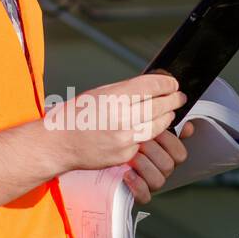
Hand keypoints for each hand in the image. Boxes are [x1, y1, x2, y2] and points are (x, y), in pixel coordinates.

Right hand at [45, 73, 187, 171]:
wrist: (60, 143)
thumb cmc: (75, 116)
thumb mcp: (99, 93)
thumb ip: (126, 90)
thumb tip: (150, 86)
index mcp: (115, 98)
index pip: (151, 87)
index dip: (166, 84)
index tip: (172, 83)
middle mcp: (122, 119)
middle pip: (160, 107)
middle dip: (173, 100)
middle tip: (179, 97)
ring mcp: (125, 139)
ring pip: (158, 126)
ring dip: (166, 117)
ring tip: (169, 111)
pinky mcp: (125, 154)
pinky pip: (144, 141)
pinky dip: (147, 134)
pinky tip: (147, 127)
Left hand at [122, 120, 195, 203]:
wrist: (103, 153)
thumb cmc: (125, 141)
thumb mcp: (145, 129)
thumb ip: (164, 126)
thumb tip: (188, 127)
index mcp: (166, 155)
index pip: (180, 154)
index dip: (169, 142)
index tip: (156, 131)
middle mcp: (160, 170)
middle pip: (168, 166)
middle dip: (151, 151)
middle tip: (138, 142)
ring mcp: (150, 183)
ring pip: (158, 181)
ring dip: (143, 166)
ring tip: (130, 158)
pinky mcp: (138, 194)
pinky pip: (146, 196)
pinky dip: (137, 185)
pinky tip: (127, 174)